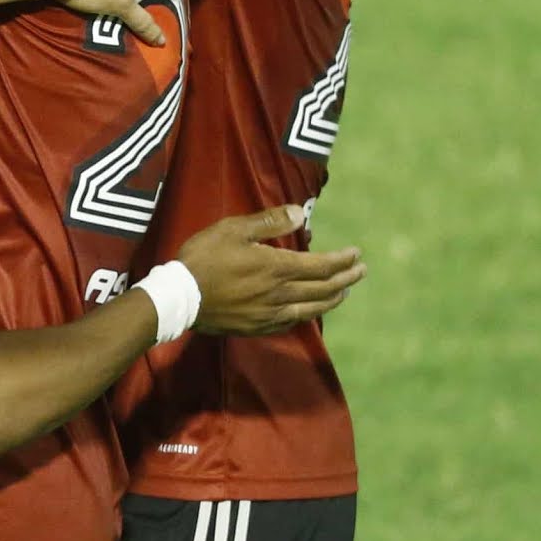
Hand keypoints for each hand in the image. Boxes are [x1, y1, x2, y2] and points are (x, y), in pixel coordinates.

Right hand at [175, 205, 365, 335]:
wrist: (180, 297)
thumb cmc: (204, 257)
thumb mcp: (232, 229)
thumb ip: (268, 222)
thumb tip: (300, 214)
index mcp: (277, 267)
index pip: (321, 266)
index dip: (342, 260)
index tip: (356, 254)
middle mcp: (281, 293)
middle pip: (323, 288)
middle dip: (346, 278)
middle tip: (360, 271)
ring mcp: (271, 313)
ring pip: (312, 309)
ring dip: (332, 299)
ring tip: (344, 292)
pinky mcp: (258, 326)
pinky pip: (292, 322)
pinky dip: (307, 315)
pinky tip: (309, 312)